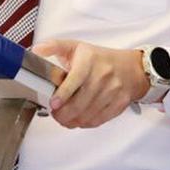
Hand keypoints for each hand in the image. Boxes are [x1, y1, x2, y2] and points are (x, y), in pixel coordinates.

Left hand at [31, 38, 149, 128]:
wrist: (132, 68)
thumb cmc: (100, 59)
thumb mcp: (76, 46)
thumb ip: (54, 46)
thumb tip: (37, 49)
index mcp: (89, 61)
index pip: (75, 80)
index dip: (63, 95)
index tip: (53, 104)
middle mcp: (102, 76)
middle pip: (80, 102)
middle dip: (63, 114)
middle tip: (55, 115)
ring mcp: (113, 91)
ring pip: (89, 114)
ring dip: (72, 121)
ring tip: (64, 119)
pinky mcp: (119, 103)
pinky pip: (100, 119)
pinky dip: (86, 123)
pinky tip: (78, 120)